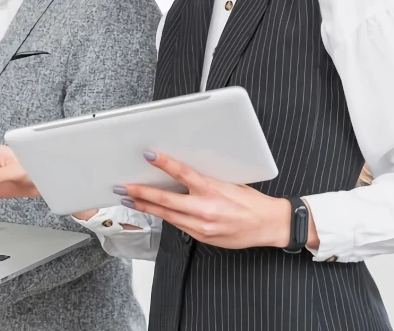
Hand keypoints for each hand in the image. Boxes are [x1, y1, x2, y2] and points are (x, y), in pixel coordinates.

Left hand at [119, 151, 300, 249]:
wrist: (268, 225)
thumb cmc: (251, 202)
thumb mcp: (229, 183)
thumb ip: (205, 180)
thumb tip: (182, 172)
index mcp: (213, 190)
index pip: (183, 173)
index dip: (164, 163)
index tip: (149, 155)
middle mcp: (205, 209)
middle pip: (166, 200)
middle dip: (141, 193)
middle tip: (124, 186)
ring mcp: (202, 226)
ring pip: (167, 215)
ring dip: (147, 206)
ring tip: (131, 199)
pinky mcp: (202, 237)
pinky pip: (178, 225)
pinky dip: (165, 217)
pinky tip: (154, 210)